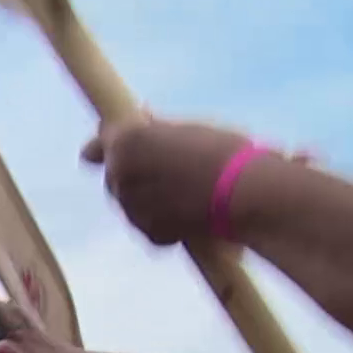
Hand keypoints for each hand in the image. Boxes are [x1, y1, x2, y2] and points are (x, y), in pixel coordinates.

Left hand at [82, 118, 260, 245]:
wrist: (248, 191)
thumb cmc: (223, 151)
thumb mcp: (185, 130)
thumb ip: (154, 130)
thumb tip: (141, 118)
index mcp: (125, 142)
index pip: (105, 140)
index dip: (115, 142)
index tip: (126, 143)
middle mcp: (119, 175)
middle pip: (117, 175)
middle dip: (135, 172)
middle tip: (170, 169)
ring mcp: (131, 207)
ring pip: (132, 202)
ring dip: (150, 198)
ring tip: (188, 190)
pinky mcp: (149, 233)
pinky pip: (150, 224)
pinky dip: (164, 220)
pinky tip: (191, 211)